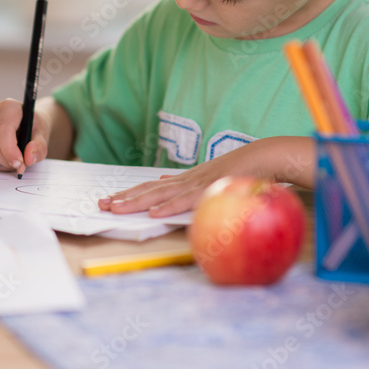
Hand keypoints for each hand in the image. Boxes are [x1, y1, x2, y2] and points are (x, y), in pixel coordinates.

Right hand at [0, 98, 50, 175]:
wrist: (26, 124)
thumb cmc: (33, 127)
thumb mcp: (42, 134)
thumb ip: (39, 146)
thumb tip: (29, 157)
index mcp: (8, 106)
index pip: (2, 129)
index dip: (9, 150)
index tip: (19, 163)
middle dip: (5, 159)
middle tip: (19, 166)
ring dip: (0, 163)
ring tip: (15, 162)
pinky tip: (6, 160)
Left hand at [98, 137, 312, 216]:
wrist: (267, 156)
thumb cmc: (243, 170)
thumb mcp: (210, 176)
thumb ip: (186, 182)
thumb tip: (161, 180)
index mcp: (187, 179)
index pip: (153, 188)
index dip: (131, 194)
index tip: (111, 199)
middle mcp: (188, 179)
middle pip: (150, 190)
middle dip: (125, 198)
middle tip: (101, 205)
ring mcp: (199, 183)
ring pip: (162, 194)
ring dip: (138, 202)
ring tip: (116, 207)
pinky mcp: (211, 189)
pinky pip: (187, 200)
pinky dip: (169, 206)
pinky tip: (153, 211)